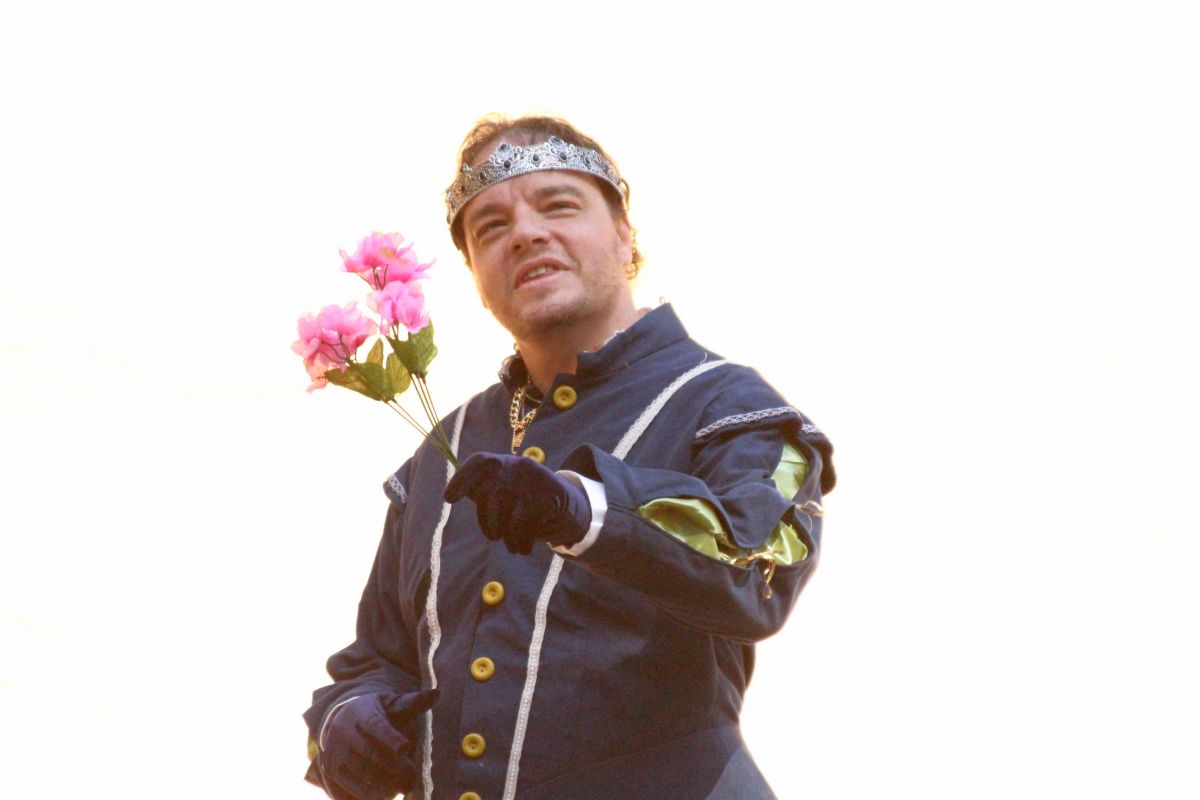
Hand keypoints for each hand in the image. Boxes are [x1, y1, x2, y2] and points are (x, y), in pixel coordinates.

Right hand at [317, 689, 437, 799]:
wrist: (338, 721)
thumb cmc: (374, 713)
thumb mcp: (390, 704)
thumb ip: (411, 703)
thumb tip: (436, 694)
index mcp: (361, 713)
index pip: (375, 725)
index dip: (390, 737)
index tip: (405, 747)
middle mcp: (344, 732)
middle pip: (369, 752)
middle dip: (393, 765)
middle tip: (413, 774)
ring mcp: (336, 752)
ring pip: (360, 770)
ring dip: (383, 782)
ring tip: (404, 787)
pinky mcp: (333, 771)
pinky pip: (350, 785)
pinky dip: (368, 793)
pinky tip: (387, 796)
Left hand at [443, 452, 591, 554]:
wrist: (574, 513)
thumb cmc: (532, 506)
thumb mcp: (509, 495)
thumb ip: (485, 492)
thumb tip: (451, 493)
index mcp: (509, 464)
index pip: (481, 461)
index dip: (462, 478)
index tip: (449, 498)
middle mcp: (521, 467)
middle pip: (489, 493)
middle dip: (486, 521)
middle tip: (494, 536)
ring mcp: (537, 482)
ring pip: (505, 512)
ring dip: (506, 536)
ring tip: (513, 545)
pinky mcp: (550, 500)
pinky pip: (521, 526)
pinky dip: (519, 542)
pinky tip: (524, 549)